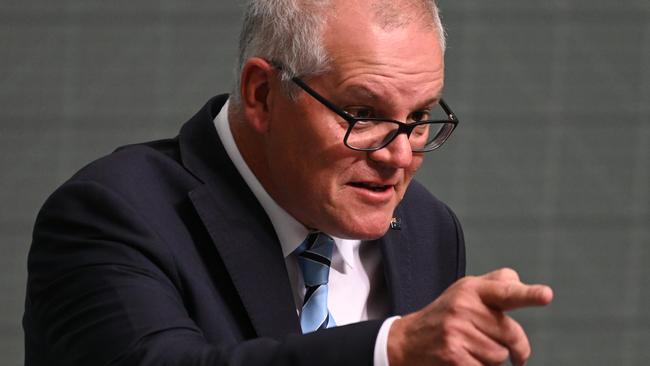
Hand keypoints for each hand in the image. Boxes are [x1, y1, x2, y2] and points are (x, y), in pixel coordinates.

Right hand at [387, 268, 552, 365]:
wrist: (407, 341)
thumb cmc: (444, 315)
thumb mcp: (464, 291)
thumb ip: (496, 284)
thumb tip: (520, 283)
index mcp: (472, 289)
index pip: (505, 291)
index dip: (528, 294)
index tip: (546, 295)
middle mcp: (464, 308)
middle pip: (511, 335)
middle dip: (515, 347)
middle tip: (510, 351)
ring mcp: (457, 333)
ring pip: (500, 356)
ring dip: (490, 358)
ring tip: (469, 348)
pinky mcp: (454, 356)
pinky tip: (464, 360)